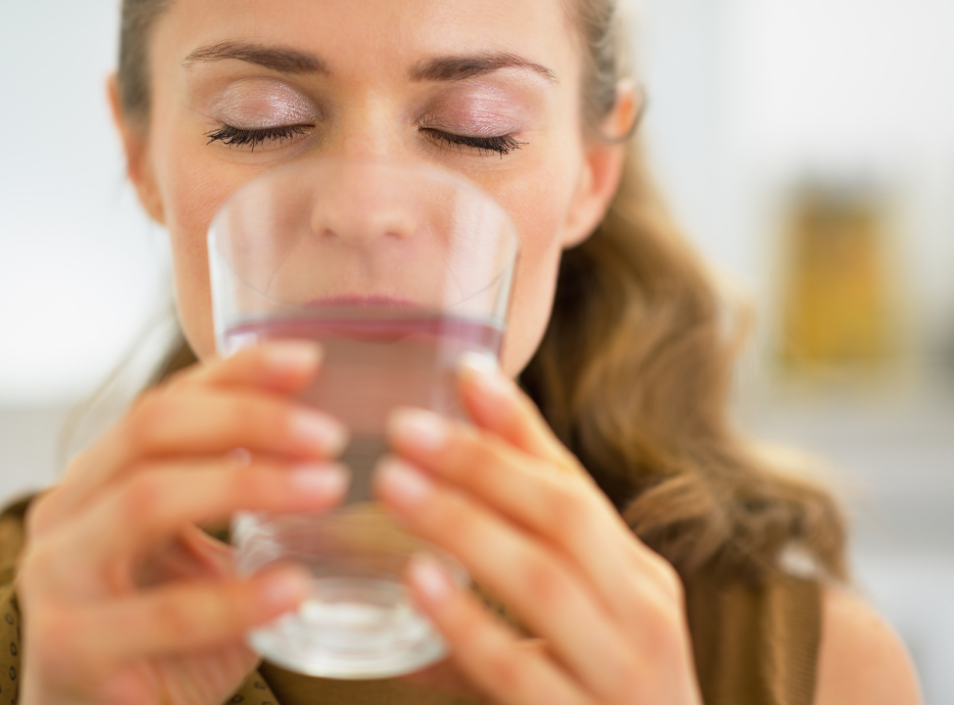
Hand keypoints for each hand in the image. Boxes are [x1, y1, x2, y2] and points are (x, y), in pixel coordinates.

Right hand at [17, 341, 350, 704]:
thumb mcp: (197, 548)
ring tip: (328, 489)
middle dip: (249, 420)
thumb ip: (234, 490)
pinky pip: (165, 613)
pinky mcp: (74, 650)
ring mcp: (60, 579)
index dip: (237, 373)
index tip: (310, 359)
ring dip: (249, 484)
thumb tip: (322, 429)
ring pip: (147, 499)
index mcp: (97, 478)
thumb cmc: (162, 629)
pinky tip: (296, 587)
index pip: (166, 401)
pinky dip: (238, 597)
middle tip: (330, 436)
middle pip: (152, 430)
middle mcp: (65, 513)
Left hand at [376, 355, 702, 704]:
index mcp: (637, 576)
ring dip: (466, 523)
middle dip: (483, 463)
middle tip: (404, 426)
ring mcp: (626, 673)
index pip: (575, 483)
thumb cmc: (603, 700)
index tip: (464, 370)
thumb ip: (512, 570)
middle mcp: (644, 613)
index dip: (517, 426)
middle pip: (564, 516)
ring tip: (395, 484)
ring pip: (545, 579)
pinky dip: (469, 622)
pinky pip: (522, 669)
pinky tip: (420, 584)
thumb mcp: (574, 625)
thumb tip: (434, 508)